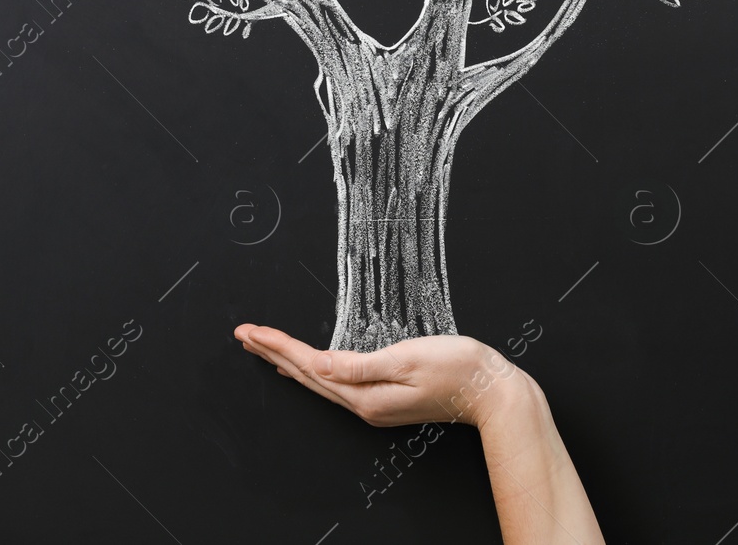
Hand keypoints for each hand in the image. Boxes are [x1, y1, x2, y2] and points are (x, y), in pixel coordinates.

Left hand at [233, 323, 532, 429]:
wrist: (492, 393)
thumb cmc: (458, 368)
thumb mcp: (407, 357)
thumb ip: (360, 364)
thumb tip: (319, 365)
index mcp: (365, 394)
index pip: (310, 365)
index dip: (277, 346)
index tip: (251, 332)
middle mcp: (364, 404)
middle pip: (308, 376)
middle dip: (274, 354)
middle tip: (244, 336)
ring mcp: (374, 406)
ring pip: (320, 381)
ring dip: (289, 363)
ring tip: (264, 350)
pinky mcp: (385, 401)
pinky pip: (337, 385)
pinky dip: (314, 372)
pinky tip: (308, 369)